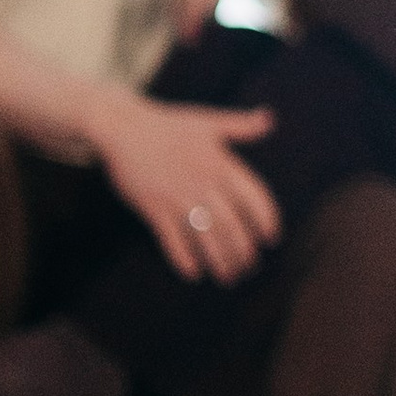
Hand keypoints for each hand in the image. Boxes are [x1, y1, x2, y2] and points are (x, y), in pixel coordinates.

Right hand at [93, 90, 279, 282]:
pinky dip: (183, 258)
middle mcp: (203, 182)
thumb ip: (241, 125)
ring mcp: (178, 196)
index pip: (253, 196)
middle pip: (231, 224)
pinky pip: (172, 239)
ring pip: (206, 236)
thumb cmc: (168, 124)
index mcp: (220, 163)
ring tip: (228, 276)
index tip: (271, 238)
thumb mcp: (208, 121)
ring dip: (220, 259)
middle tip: (249, 266)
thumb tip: (270, 119)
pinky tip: (193, 272)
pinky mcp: (154, 207)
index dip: (266, 220)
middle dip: (243, 250)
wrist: (124, 127)